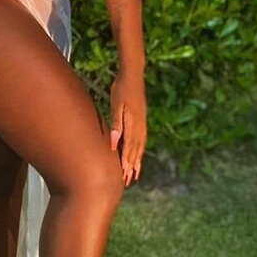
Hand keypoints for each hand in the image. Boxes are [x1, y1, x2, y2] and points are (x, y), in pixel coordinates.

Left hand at [109, 68, 147, 186]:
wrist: (133, 75)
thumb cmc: (121, 89)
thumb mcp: (116, 106)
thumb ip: (116, 125)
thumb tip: (114, 144)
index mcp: (132, 124)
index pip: (129, 149)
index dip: (126, 163)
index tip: (123, 177)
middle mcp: (140, 126)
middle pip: (136, 150)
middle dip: (132, 166)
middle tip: (128, 181)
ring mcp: (142, 123)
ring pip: (140, 146)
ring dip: (137, 160)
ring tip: (135, 173)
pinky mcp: (141, 119)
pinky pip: (141, 139)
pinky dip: (140, 150)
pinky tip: (138, 153)